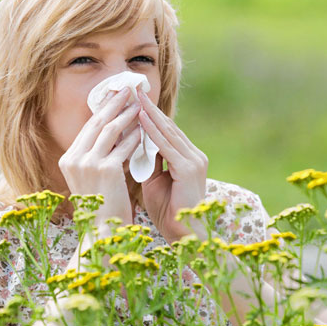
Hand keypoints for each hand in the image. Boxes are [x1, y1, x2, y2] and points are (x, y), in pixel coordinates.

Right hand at [58, 88, 140, 224]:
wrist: (101, 233)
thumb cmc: (101, 208)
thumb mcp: (93, 179)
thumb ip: (99, 156)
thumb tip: (116, 133)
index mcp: (68, 160)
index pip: (88, 128)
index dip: (103, 110)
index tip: (115, 97)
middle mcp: (74, 159)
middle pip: (97, 122)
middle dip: (114, 103)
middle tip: (128, 89)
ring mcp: (88, 163)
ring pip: (110, 130)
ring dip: (126, 114)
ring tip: (139, 104)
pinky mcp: (105, 169)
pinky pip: (124, 146)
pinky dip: (135, 136)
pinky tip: (145, 128)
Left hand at [137, 90, 207, 241]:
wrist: (184, 235)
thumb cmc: (168, 211)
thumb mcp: (154, 181)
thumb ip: (149, 162)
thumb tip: (134, 145)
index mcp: (187, 158)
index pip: (166, 131)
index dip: (149, 115)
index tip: (133, 100)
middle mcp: (193, 155)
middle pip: (167, 126)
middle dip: (149, 108)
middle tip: (133, 89)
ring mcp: (194, 160)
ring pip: (167, 132)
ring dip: (150, 113)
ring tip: (135, 97)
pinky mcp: (189, 169)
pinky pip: (167, 146)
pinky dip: (153, 131)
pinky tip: (141, 118)